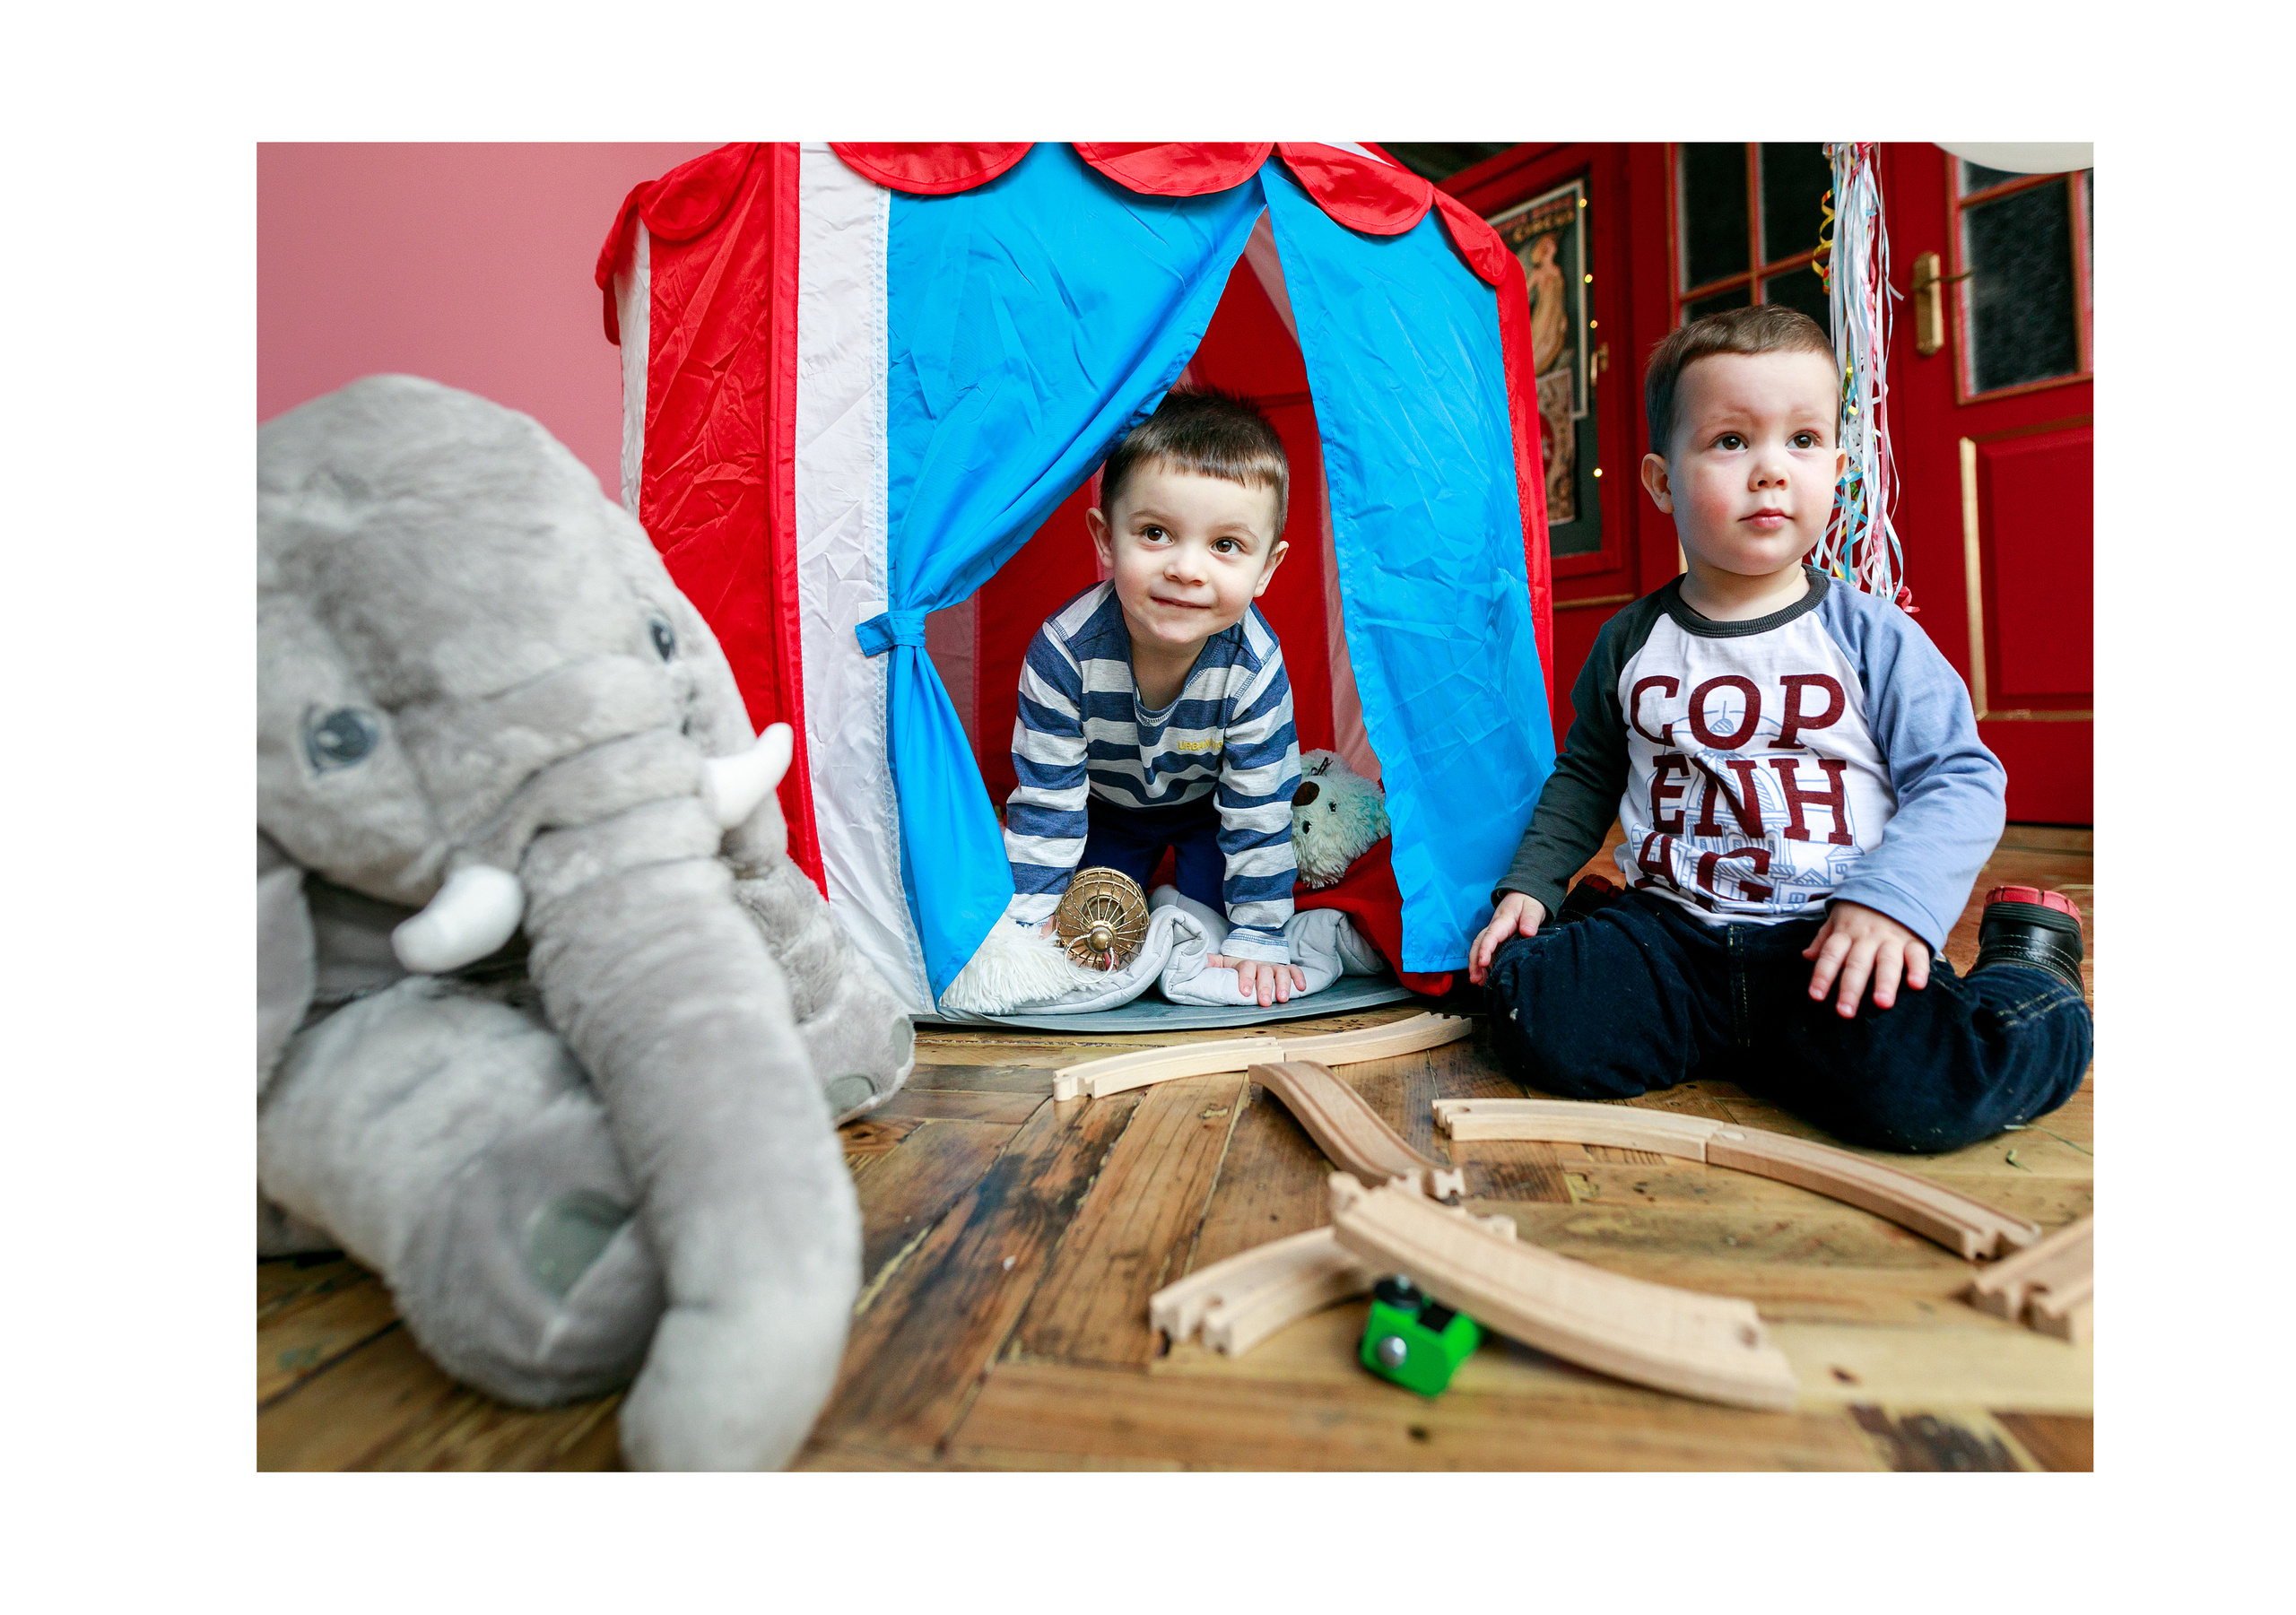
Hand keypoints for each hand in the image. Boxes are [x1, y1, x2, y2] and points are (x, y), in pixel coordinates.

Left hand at [1208, 955, 1308, 1007]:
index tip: (1245, 992)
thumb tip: (1193, 964)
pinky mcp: (1283, 971)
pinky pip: (1293, 970)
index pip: (1245, 967)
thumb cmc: (1230, 968)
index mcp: (1242, 963)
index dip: (1246, 979)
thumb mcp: (1217, 965)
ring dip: (1283, 985)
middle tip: (1265, 1002)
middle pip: (1264, 971)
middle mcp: (1259, 964)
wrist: (1244, 958)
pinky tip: (1302, 988)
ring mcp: (1272, 967)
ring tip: (1283, 999)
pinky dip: (1299, 977)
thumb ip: (1207, 964)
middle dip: (1265, 987)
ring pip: (1280, 972)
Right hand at [1467, 892, 1547, 984]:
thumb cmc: (1528, 903)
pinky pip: (1486, 951)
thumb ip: (1530, 919)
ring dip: (1476, 965)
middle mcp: (1494, 928)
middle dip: (1474, 961)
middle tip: (1475, 979)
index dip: (1485, 950)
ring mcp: (1494, 934)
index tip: (1482, 963)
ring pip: (1479, 948)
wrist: (1524, 895)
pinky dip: (1483, 964)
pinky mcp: (1496, 939)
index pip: (1490, 936)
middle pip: (1478, 944)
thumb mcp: (1533, 908)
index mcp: (1502, 921)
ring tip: (1478, 982)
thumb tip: (1527, 932)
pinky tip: (1486, 977)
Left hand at [1802, 900, 1930, 1017]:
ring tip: (1881, 1004)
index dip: (1822, 975)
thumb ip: (1824, 939)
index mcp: (1846, 933)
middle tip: (1845, 1012)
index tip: (1816, 996)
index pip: (1831, 955)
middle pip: (1857, 964)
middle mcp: (1867, 938)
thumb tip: (1806, 957)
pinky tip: (1916, 985)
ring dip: (1884, 982)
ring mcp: (1892, 939)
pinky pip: (1917, 955)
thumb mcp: (1838, 918)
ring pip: (1887, 962)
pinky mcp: (1915, 940)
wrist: (1896, 885)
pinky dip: (1918, 969)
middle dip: (1851, 988)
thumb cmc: (1861, 910)